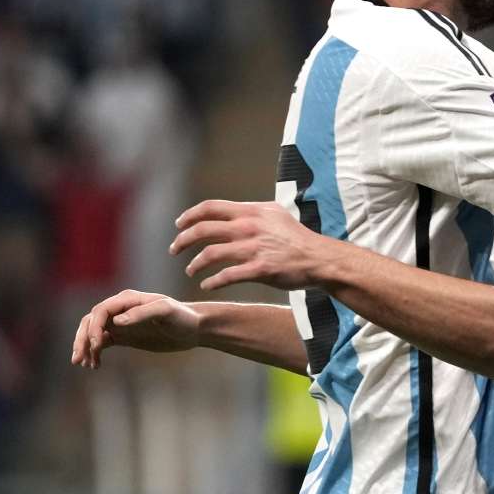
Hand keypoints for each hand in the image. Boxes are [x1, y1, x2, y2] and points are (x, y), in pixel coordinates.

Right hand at [70, 290, 201, 368]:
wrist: (194, 328)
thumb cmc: (183, 317)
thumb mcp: (166, 312)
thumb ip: (142, 313)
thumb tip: (116, 321)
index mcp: (128, 300)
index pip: (101, 311)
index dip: (94, 327)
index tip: (97, 345)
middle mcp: (121, 309)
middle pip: (90, 322)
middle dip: (82, 339)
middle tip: (78, 358)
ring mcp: (121, 323)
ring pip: (92, 332)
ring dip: (85, 347)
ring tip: (84, 364)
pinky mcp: (125, 336)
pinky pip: (102, 343)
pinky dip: (95, 352)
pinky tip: (94, 365)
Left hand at [170, 200, 329, 290]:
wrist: (319, 258)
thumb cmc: (297, 238)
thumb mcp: (275, 215)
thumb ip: (252, 213)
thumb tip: (232, 213)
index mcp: (252, 212)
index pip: (211, 207)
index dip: (190, 216)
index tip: (179, 225)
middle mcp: (249, 227)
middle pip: (203, 229)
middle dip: (183, 240)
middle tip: (175, 249)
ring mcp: (254, 248)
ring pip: (210, 254)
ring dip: (194, 264)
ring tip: (190, 270)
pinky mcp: (259, 269)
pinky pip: (226, 276)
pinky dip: (212, 282)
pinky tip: (206, 285)